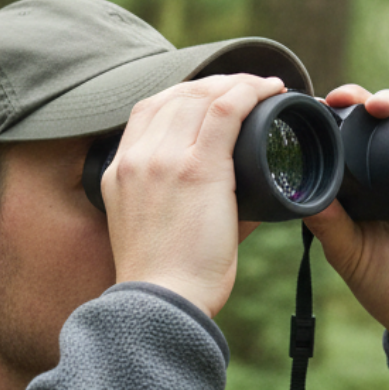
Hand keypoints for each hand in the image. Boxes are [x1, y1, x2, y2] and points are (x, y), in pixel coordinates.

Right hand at [101, 74, 285, 316]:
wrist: (162, 306)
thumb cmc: (169, 281)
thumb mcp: (156, 229)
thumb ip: (189, 204)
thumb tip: (249, 200)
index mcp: (118, 171)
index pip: (149, 109)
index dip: (186, 94)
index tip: (216, 97)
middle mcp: (135, 158)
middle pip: (176, 96)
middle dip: (215, 84)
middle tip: (248, 88)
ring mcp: (162, 160)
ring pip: (201, 96)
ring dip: (236, 83)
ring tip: (264, 87)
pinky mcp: (196, 169)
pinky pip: (225, 111)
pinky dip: (249, 92)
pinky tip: (269, 89)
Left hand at [305, 84, 388, 361]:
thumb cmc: (385, 285)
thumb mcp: (349, 255)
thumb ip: (330, 226)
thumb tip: (302, 191)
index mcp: (358, 186)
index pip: (343, 139)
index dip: (332, 117)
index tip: (315, 105)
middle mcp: (388, 172)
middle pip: (376, 122)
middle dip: (362, 101)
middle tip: (348, 101)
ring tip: (385, 104)